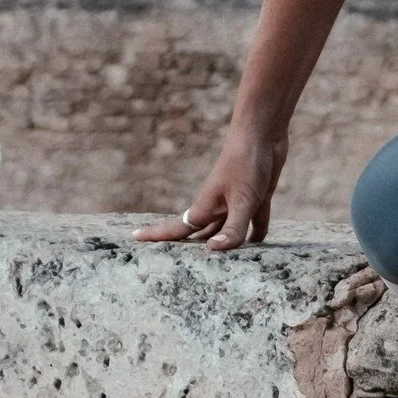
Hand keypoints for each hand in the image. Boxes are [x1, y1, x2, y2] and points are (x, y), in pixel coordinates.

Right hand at [132, 128, 287, 250]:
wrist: (263, 132)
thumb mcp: (242, 200)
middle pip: (200, 234)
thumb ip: (232, 229)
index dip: (156, 234)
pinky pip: (253, 221)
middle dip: (189, 249)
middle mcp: (218, 206)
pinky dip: (255, 234)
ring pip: (226, 230)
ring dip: (223, 245)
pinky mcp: (256, 197)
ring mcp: (236, 201)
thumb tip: (213, 251)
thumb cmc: (246, 163)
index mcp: (205, 207)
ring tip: (217, 265)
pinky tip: (257, 247)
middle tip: (173, 264)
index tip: (134, 237)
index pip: (177, 228)